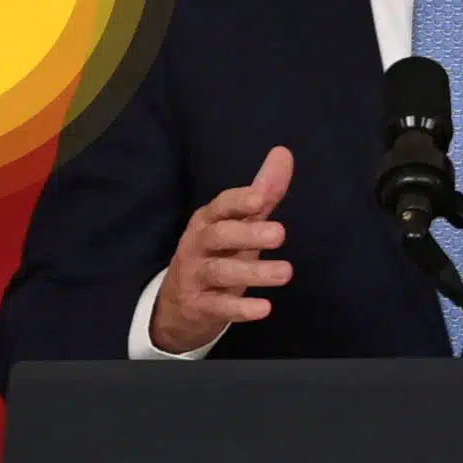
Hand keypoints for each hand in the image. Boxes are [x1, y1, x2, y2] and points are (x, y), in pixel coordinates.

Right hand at [150, 146, 293, 353]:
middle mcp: (197, 244)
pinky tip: (264, 308)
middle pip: (220, 236)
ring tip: (286, 273)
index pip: (221, 206)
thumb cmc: (218, 253)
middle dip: (249, 234)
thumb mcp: (238, 223)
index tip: (261, 199)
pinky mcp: (197, 306)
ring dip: (254, 272)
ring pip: (221, 271)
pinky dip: (240, 308)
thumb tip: (284, 153)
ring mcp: (194, 276)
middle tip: (281, 234)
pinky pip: (218, 307)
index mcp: (208, 219)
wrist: (177, 306)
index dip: (239, 201)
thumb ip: (263, 192)